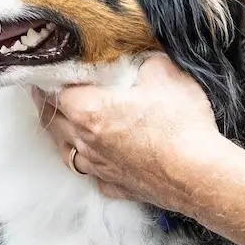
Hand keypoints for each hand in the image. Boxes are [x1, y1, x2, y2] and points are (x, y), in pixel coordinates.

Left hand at [34, 56, 230, 212]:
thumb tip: (142, 56)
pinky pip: (95, 175)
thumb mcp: (165, 73)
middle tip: (46, 93)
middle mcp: (85, 142)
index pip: (53, 92)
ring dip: (64, 136)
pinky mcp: (116, 187)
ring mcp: (99, 169)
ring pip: (68, 152)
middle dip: (47, 106)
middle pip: (52, 122)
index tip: (45, 71)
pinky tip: (101, 159)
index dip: (47, 80)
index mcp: (88, 111)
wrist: (198, 174)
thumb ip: (145, 61)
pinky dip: (93, 164)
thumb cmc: (179, 123)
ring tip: (66, 125)